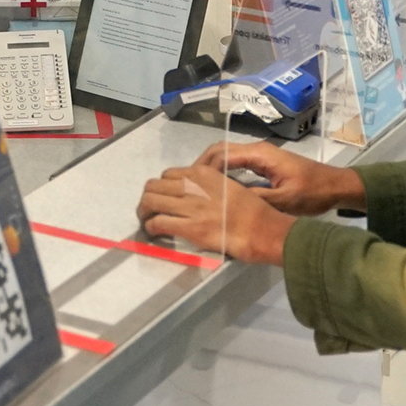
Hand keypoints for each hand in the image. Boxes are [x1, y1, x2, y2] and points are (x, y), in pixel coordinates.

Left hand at [136, 164, 296, 264]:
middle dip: (148, 198)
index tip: (164, 197)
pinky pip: (157, 222)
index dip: (163, 186)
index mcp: (202, 173)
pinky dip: (150, 227)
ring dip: (144, 212)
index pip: (168, 174)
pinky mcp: (189, 227)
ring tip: (147, 220)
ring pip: (150, 202)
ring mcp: (189, 206)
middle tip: (149, 209)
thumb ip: (208, 185)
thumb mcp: (228, 184)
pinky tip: (153, 232)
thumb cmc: (251, 209)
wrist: (261, 228)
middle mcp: (192, 186)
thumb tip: (193, 193)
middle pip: (154, 185)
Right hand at [190, 141, 363, 216]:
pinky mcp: (265, 165)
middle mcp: (257, 150)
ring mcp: (261, 156)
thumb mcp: (283, 200)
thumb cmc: (312, 193)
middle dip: (202, 166)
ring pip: (228, 157)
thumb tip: (225, 201)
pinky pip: (237, 165)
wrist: (336, 187)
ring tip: (197, 190)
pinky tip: (218, 190)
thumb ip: (255, 198)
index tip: (189, 184)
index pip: (222, 154)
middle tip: (188, 187)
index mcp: (260, 154)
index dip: (202, 168)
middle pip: (221, 151)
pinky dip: (224, 173)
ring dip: (211, 170)